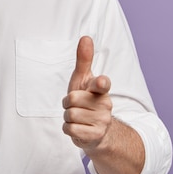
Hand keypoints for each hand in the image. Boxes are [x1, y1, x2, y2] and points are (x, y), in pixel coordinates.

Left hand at [62, 36, 112, 153]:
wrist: (96, 130)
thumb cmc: (86, 99)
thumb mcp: (83, 79)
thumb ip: (84, 59)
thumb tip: (86, 37)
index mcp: (101, 89)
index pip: (102, 84)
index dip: (100, 83)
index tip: (100, 81)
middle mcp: (105, 104)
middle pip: (71, 99)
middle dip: (68, 103)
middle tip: (76, 105)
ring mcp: (102, 121)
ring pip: (69, 115)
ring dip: (67, 117)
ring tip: (77, 117)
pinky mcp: (95, 136)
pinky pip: (69, 129)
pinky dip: (68, 129)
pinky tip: (78, 128)